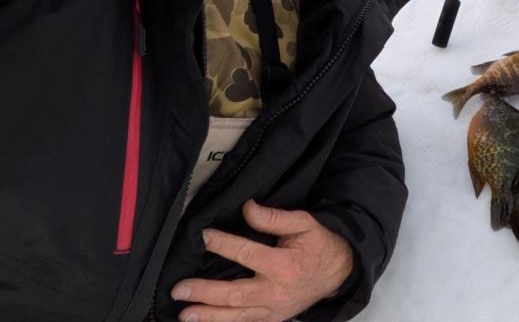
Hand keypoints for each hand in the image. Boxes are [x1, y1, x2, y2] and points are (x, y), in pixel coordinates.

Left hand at [172, 199, 353, 321]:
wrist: (339, 272)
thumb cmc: (319, 244)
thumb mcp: (304, 223)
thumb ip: (275, 218)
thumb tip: (247, 209)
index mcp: (284, 265)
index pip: (247, 254)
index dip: (224, 245)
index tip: (204, 236)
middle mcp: (276, 292)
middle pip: (235, 294)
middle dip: (205, 292)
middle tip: (180, 288)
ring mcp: (274, 310)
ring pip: (237, 316)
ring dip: (208, 316)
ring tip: (184, 314)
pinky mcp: (273, 319)